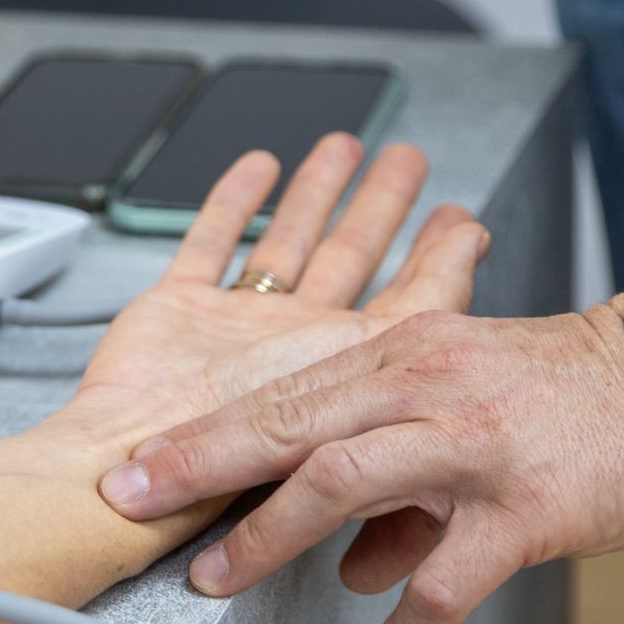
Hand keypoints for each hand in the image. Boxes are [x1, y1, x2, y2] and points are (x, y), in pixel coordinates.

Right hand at [63, 133, 490, 443]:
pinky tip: (255, 170)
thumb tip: (487, 357)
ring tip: (344, 148)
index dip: (442, 264)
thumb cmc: (231, 475)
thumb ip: (412, 383)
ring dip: (317, 193)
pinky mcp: (179, 309)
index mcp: (343, 370)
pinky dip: (231, 203)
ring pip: (288, 241)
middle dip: (384, 208)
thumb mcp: (356, 425)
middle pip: (353, 259)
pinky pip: (210, 244)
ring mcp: (237, 323)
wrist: (136, 467)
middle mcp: (294, 341)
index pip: (409, 305)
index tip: (468, 226)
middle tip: (408, 161)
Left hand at [99, 301, 623, 623]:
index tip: (130, 467)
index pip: (278, 394)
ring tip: (220, 583)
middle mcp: (422, 387)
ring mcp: (470, 444)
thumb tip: (344, 564)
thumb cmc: (563, 395)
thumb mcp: (460, 404)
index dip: (198, 434)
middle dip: (197, 469)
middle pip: (286, 425)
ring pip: (343, 484)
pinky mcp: (525, 505)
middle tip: (129, 507)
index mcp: (398, 356)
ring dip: (271, 538)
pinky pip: (446, 575)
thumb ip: (395, 480)